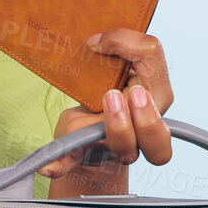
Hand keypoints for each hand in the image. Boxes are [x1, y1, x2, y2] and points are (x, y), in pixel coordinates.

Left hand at [39, 29, 174, 183]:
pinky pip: (71, 164)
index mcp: (152, 106)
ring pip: (126, 151)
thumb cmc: (103, 90)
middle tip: (131, 93)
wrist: (82, 129)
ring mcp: (112, 147)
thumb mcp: (116, 64)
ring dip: (119, 129)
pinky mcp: (81, 154)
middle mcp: (140, 134)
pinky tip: (46, 166)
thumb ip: (120, 46)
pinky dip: (60, 165)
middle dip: (148, 118)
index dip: (140, 54)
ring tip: (106, 101)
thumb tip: (95, 42)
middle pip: (158, 141)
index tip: (105, 42)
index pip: (161, 82)